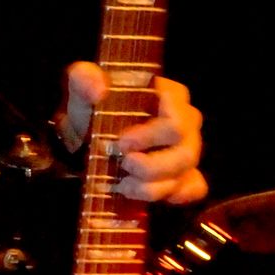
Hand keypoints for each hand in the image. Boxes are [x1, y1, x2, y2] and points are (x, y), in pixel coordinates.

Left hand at [57, 62, 206, 205]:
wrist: (84, 138)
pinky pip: (193, 188)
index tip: (122, 142)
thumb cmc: (91, 109)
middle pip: (185, 150)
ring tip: (123, 185)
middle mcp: (186, 121)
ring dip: (152, 186)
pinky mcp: (184, 174)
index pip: (177, 116)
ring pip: (184, 174)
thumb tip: (100, 89)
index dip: (151, 134)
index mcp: (169, 94)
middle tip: (122, 163)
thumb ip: (85, 79)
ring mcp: (187, 149)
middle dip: (152, 165)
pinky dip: (172, 195)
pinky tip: (146, 192)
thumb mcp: (80, 89)